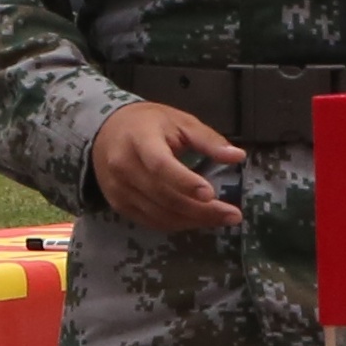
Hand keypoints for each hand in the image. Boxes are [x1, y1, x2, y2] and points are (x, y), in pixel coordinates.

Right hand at [94, 99, 244, 232]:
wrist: (107, 130)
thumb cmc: (150, 124)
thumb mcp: (181, 122)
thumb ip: (209, 140)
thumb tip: (238, 156)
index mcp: (139, 141)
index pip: (160, 165)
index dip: (185, 182)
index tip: (211, 194)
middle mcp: (123, 167)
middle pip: (163, 195)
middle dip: (201, 209)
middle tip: (233, 215)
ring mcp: (118, 189)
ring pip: (158, 213)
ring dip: (193, 220)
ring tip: (223, 219)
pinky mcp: (118, 203)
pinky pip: (150, 220)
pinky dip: (177, 223)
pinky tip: (199, 220)